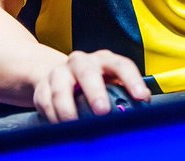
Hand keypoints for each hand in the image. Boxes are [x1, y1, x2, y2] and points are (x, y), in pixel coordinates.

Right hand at [31, 50, 149, 123]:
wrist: (57, 75)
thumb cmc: (92, 83)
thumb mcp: (110, 83)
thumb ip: (124, 94)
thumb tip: (141, 110)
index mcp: (104, 60)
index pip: (121, 65)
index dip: (132, 80)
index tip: (142, 98)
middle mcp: (82, 62)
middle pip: (88, 72)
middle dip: (95, 92)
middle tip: (102, 111)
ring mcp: (60, 73)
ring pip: (61, 87)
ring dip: (68, 108)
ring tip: (74, 123)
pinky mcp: (43, 86)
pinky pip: (45, 101)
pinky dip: (52, 115)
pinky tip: (59, 125)